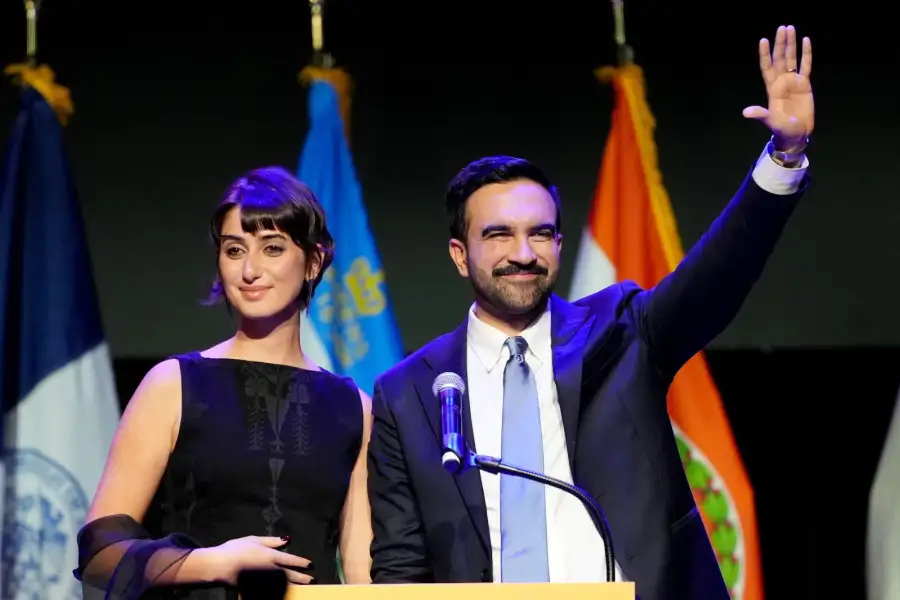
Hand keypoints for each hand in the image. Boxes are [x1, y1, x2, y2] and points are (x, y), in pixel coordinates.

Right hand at [207, 536, 313, 585]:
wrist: (220, 565)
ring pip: (282, 583)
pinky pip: (271, 589)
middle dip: (301, 577)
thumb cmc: (236, 549)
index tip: (310, 565)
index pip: (290, 559)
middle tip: (311, 580)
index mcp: (270, 555)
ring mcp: (264, 580)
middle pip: (289, 574)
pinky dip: (279, 589)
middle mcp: (270, 569)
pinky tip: (284, 589)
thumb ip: (271, 541)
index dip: (301, 562)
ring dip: (293, 584)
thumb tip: (286, 540)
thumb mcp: (254, 540)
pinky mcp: (256, 587)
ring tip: (302, 585)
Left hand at [743, 25, 813, 150]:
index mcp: (772, 88)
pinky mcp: (805, 84)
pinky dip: (806, 53)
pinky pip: (806, 65)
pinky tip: (806, 40)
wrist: (797, 134)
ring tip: (791, 28)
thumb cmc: (782, 129)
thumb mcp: (770, 121)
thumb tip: (746, 112)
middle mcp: (781, 82)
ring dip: (791, 44)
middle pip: (780, 58)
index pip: (767, 67)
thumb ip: (760, 114)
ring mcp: (793, 82)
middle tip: (782, 28)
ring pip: (792, 58)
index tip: (763, 40)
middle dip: (780, 43)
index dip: (765, 54)